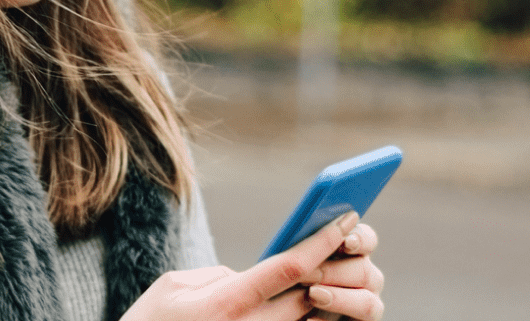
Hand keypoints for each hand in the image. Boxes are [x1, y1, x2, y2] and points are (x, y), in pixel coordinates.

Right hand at [119, 212, 383, 320]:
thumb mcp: (175, 287)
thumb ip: (218, 277)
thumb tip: (249, 278)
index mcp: (227, 304)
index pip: (289, 268)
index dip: (322, 241)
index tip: (345, 217)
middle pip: (312, 295)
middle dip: (337, 266)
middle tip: (355, 241)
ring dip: (333, 296)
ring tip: (343, 271)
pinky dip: (312, 318)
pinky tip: (316, 302)